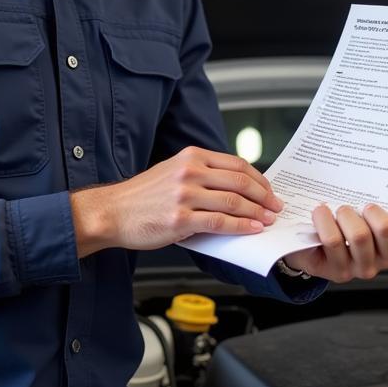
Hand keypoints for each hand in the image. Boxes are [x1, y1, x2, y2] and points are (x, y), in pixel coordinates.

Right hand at [71, 146, 282, 255]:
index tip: (269, 190)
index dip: (259, 179)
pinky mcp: (180, 219)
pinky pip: (220, 222)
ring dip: (257, 212)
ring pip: (234, 201)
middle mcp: (190, 171)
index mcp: (191, 157)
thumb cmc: (141, 196)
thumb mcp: (173, 172)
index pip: (236, 164)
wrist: (112, 212)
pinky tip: (251, 229)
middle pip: (240, 181)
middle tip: (275, 206)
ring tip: (268, 220)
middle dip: (264, 196)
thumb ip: (202, 175)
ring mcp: (185, 195)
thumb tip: (235, 189)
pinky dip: (241, 226)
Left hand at [281, 176, 387, 282]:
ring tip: (336, 209)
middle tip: (357, 203)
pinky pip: (333, 241)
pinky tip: (320, 214)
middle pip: (386, 229)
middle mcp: (386, 255)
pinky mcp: (339, 271)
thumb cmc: (348, 221)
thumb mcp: (377, 202)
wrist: (312, 244)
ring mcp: (363, 266)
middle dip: (368, 211)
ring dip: (343, 215)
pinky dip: (324, 222)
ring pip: (358, 236)